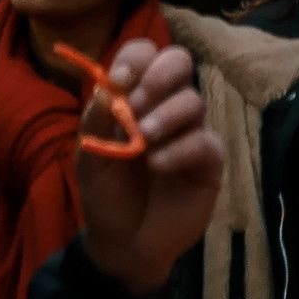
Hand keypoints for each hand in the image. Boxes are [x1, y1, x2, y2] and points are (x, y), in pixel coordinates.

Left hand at [65, 35, 226, 298]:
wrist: (123, 245)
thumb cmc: (106, 195)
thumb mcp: (89, 156)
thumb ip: (97, 119)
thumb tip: (110, 85)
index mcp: (135, 97)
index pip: (144, 53)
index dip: (136, 58)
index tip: (120, 80)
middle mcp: (166, 106)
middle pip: (179, 62)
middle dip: (158, 76)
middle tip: (136, 107)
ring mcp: (191, 132)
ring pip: (192, 100)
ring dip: (165, 116)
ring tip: (143, 141)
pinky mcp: (208, 162)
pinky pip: (203, 142)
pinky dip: (179, 149)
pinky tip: (158, 165)